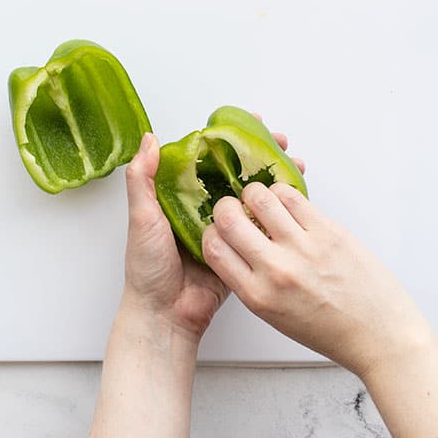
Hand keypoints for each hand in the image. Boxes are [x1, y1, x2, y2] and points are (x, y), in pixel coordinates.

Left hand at [121, 129, 304, 341]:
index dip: (231, 139)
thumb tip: (150, 140)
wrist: (165, 314)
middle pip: (236, 172)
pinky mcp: (240, 249)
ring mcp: (224, 227)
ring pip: (252, 195)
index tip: (253, 123)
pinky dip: (277, 211)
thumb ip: (142, 180)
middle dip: (260, 154)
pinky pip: (260, 226)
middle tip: (281, 142)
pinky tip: (295, 199)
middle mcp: (203, 207)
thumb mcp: (142, 218)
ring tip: (295, 164)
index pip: (209, 157)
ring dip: (274, 178)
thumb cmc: (147, 267)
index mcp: (180, 195)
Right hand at [202, 181, 433, 376]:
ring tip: (263, 201)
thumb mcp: (276, 316)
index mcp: (258, 296)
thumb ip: (252, 281)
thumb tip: (238, 246)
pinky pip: (293, 196)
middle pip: (228, 218)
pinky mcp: (328, 231)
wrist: (379, 334)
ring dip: (254, 193)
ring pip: (260, 197)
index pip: (214, 249)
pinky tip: (287, 203)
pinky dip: (283, 193)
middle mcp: (276, 270)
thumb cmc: (331, 330)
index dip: (211, 232)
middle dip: (226, 206)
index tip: (220, 230)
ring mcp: (303, 248)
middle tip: (235, 207)